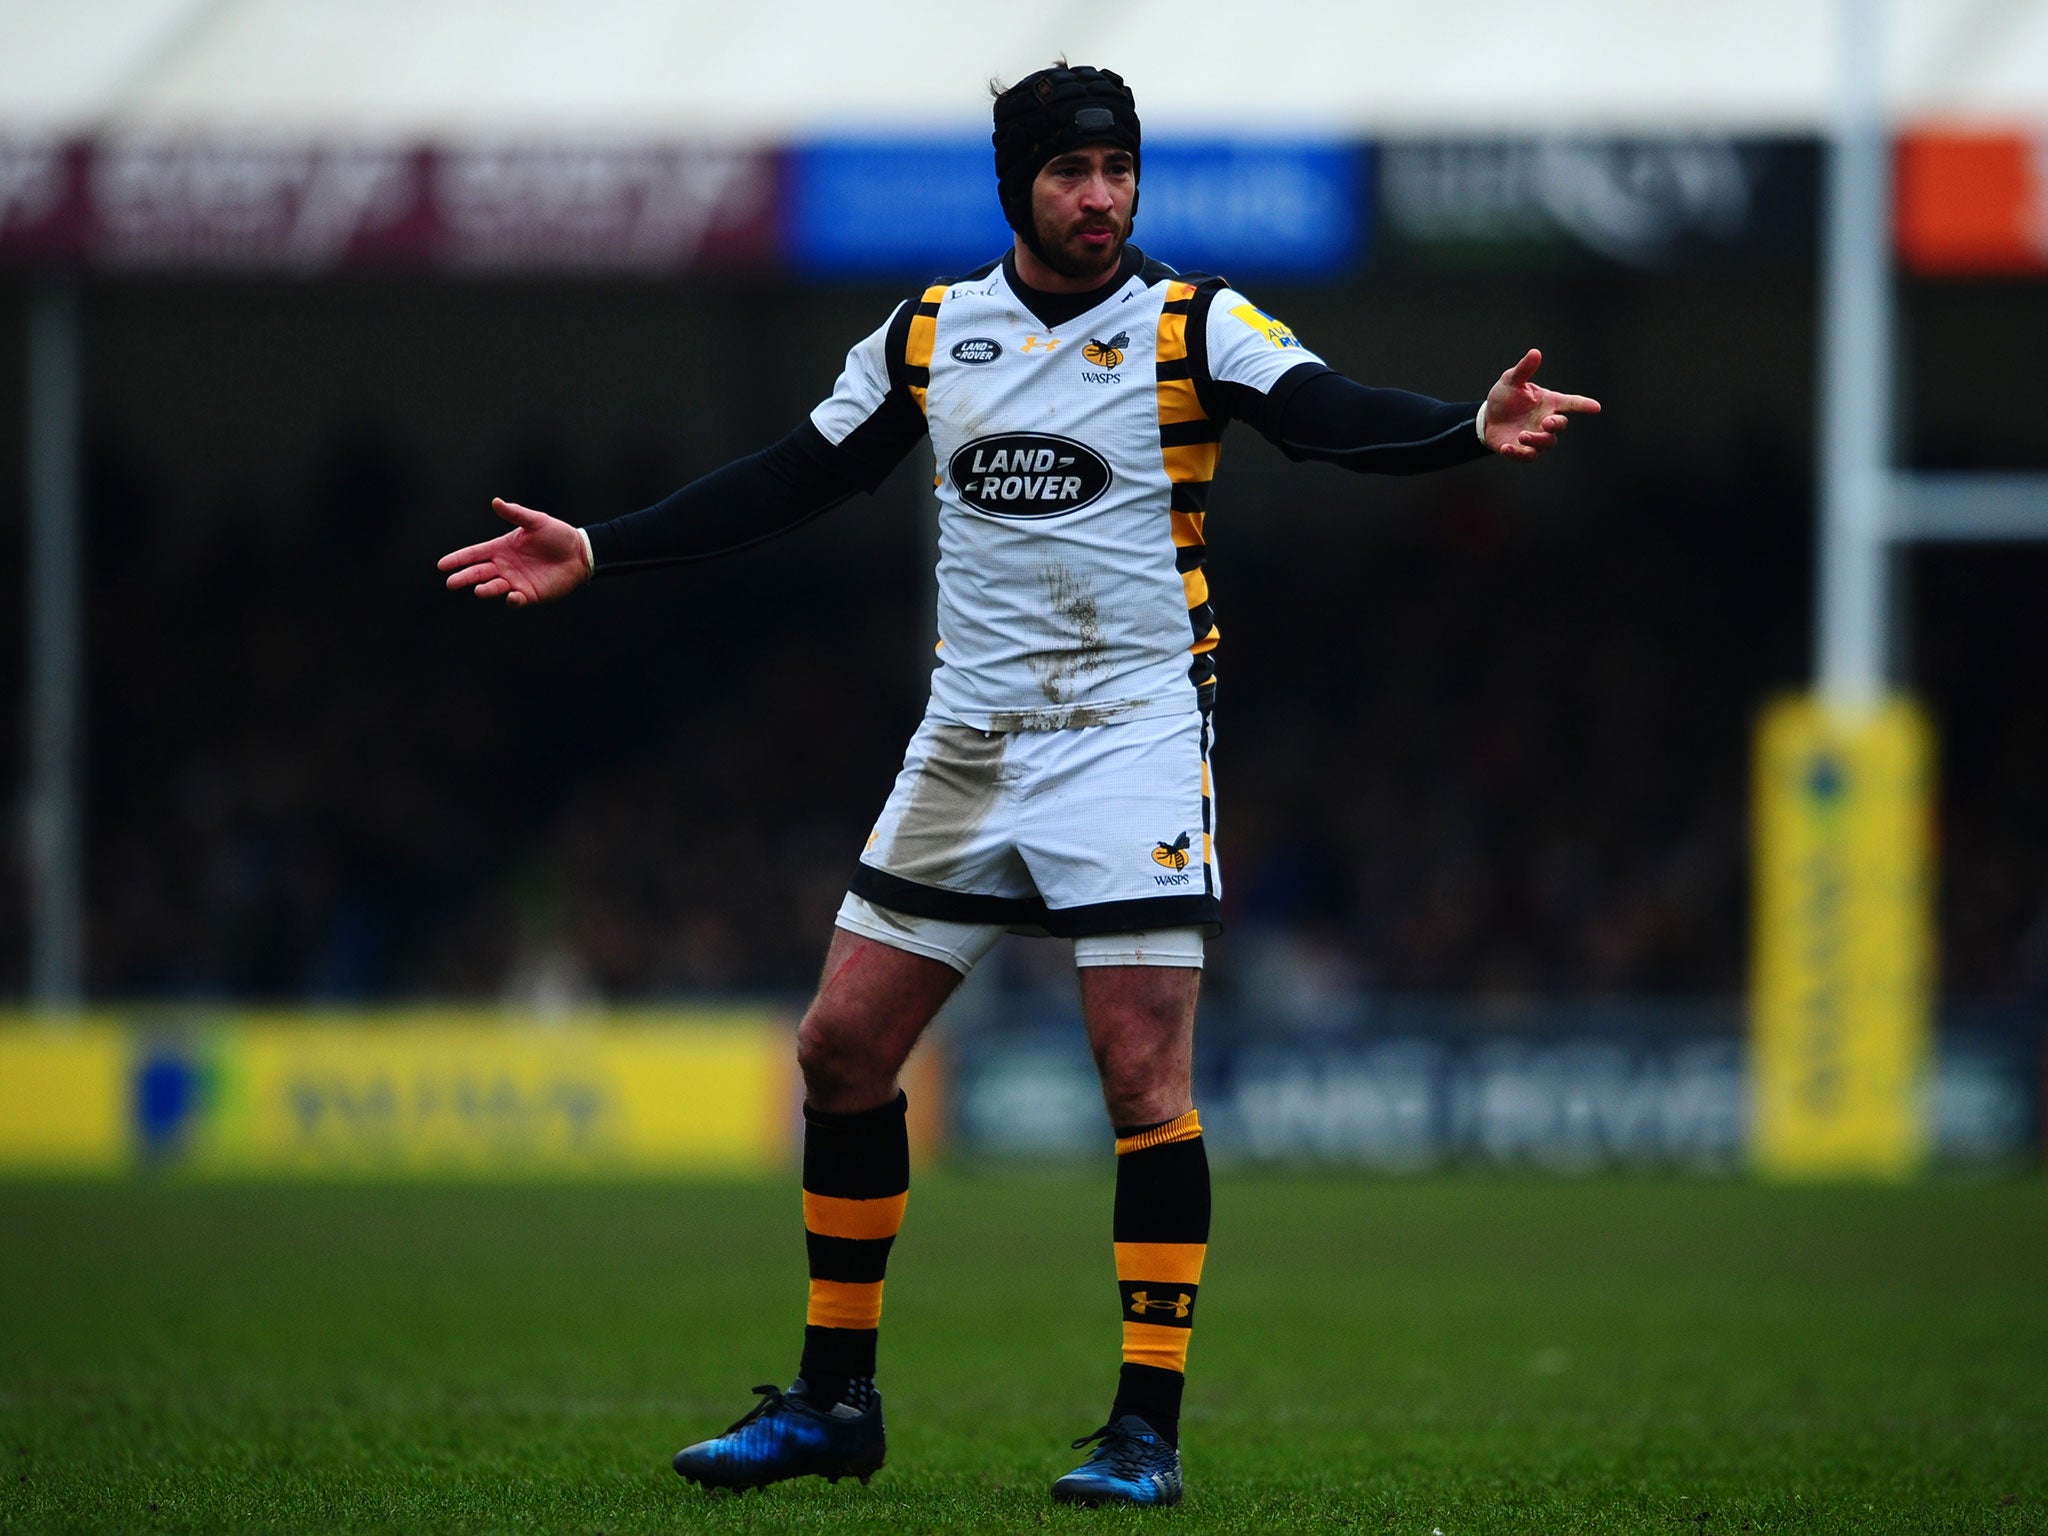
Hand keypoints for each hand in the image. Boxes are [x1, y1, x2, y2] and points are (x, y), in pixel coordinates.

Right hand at [437, 498, 589, 606]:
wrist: (579, 553)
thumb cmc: (557, 535)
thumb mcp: (536, 521)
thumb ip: (516, 514)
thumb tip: (496, 501)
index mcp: (501, 548)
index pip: (474, 554)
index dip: (458, 559)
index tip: (442, 565)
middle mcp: (504, 566)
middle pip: (478, 573)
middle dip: (464, 577)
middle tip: (451, 583)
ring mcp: (515, 581)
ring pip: (494, 587)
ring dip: (486, 589)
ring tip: (479, 589)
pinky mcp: (529, 595)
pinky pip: (516, 600)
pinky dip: (512, 600)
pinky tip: (512, 596)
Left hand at [1482, 349, 1600, 460]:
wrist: (1489, 418)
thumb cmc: (1505, 397)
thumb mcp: (1511, 381)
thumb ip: (1524, 369)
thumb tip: (1535, 352)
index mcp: (1549, 402)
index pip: (1571, 403)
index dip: (1583, 405)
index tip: (1596, 407)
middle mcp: (1547, 420)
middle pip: (1561, 425)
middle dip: (1556, 425)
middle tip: (1546, 422)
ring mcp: (1537, 437)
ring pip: (1547, 443)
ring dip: (1536, 440)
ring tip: (1521, 435)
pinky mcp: (1525, 451)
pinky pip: (1527, 456)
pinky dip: (1518, 453)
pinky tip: (1506, 447)